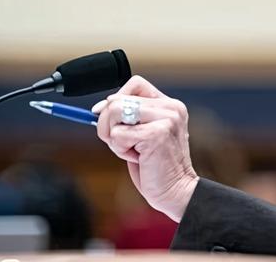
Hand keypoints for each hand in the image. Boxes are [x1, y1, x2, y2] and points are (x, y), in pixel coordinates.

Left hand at [94, 75, 198, 221]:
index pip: (135, 84)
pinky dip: (120, 150)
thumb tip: (99, 109)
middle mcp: (170, 108)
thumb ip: (128, 118)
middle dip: (107, 124)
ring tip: (132, 150)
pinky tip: (138, 158)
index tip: (108, 117)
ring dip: (114, 138)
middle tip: (121, 143)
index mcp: (170, 105)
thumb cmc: (156, 166)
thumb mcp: (143, 135)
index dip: (116, 98)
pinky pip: (117, 135)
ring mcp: (166, 119)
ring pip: (114, 113)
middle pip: (117, 100)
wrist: (175, 190)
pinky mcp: (156, 134)